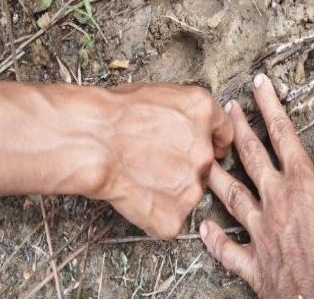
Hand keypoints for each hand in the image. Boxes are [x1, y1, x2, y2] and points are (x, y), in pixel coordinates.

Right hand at [0, 81, 231, 239]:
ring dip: (173, 189)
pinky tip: (136, 195)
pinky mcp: (174, 216)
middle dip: (188, 165)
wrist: (89, 140)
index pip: (224, 133)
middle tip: (159, 162)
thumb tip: (194, 127)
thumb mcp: (160, 94)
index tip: (207, 147)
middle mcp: (204, 151)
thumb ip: (188, 113)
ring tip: (141, 177)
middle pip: (206, 165)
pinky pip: (172, 218)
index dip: (214, 142)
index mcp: (203, 114)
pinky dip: (156, 212)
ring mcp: (191, 186)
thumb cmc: (114, 114)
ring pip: (189, 192)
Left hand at [199, 74, 313, 297]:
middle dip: (237, 128)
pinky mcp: (253, 258)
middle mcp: (273, 199)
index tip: (258, 83)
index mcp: (299, 182)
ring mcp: (259, 228)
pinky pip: (227, 247)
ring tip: (202, 157)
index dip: (269, 103)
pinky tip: (202, 227)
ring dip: (216, 173)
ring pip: (229, 194)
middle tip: (224, 109)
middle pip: (250, 155)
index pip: (281, 131)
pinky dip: (214, 238)